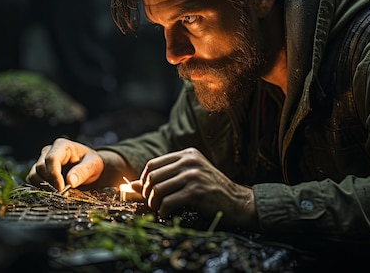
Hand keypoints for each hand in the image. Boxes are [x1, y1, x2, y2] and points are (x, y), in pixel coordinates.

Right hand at [26, 138, 102, 190]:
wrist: (88, 168)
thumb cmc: (91, 163)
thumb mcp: (93, 165)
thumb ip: (83, 171)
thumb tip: (70, 181)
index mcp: (62, 146)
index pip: (52, 159)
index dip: (54, 175)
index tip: (61, 189)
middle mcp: (48, 152)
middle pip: (40, 167)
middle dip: (50, 183)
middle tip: (62, 194)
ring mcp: (42, 161)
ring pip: (33, 175)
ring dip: (43, 187)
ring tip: (58, 194)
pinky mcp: (39, 172)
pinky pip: (32, 181)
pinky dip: (39, 189)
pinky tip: (51, 194)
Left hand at [130, 147, 256, 228]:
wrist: (237, 202)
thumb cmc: (211, 190)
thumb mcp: (188, 178)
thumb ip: (163, 178)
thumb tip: (132, 185)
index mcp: (187, 154)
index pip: (153, 164)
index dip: (144, 180)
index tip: (147, 192)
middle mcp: (190, 161)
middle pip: (153, 177)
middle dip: (148, 194)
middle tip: (152, 204)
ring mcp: (193, 175)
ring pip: (158, 189)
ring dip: (154, 203)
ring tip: (159, 209)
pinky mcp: (196, 191)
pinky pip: (168, 202)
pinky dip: (163, 211)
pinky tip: (166, 214)